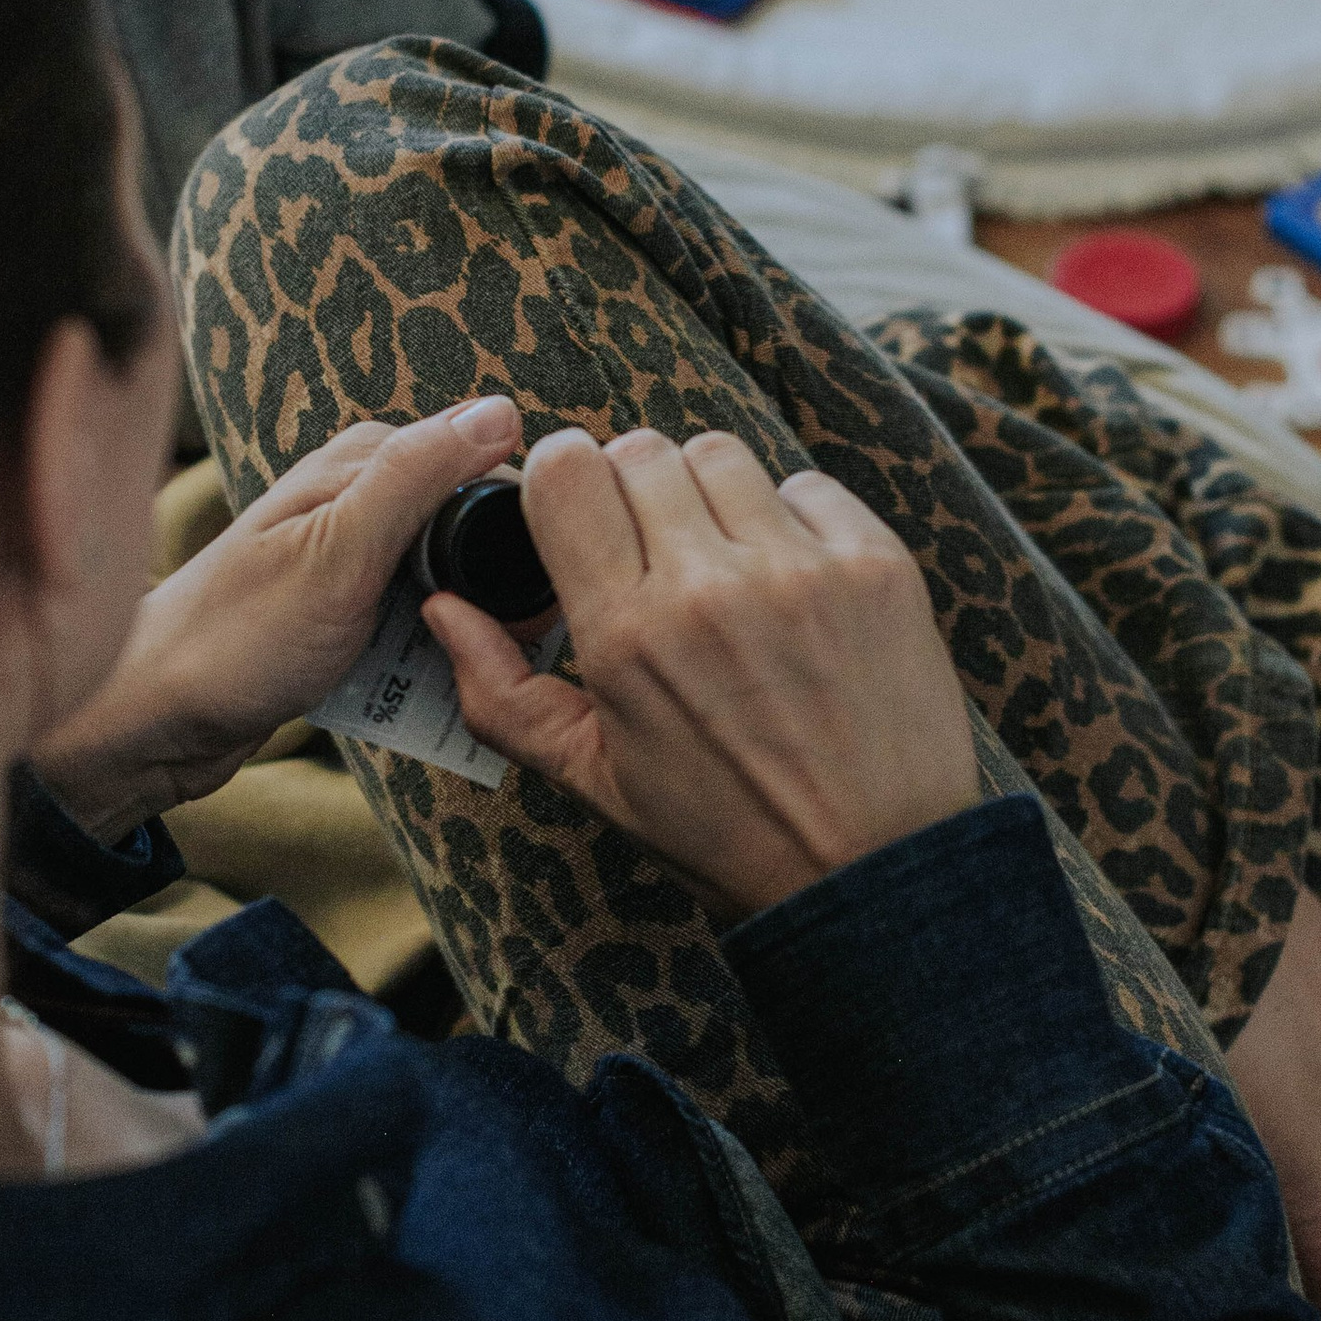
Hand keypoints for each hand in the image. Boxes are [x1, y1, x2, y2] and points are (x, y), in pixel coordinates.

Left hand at [33, 396, 520, 829]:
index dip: (513, 529)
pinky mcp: (346, 612)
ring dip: (466, 632)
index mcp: (361, 462)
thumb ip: (415, 479)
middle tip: (493, 652)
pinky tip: (433, 691)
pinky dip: (431, 658)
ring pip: (453, 587)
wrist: (154, 724)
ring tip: (464, 678)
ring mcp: (352, 558)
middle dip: (493, 591)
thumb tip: (501, 411)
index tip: (523, 596)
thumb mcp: (339, 554)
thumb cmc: (234, 639)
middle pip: (473, 534)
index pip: (485, 469)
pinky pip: (418, 629)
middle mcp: (358, 498)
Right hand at [423, 426, 981, 922]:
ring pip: (720, 454)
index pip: (565, 471)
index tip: (576, 512)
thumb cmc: (725, 831)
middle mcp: (708, 586)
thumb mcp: (593, 778)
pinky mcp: (876, 564)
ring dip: (707, 494)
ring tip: (721, 561)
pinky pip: (808, 485)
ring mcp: (800, 568)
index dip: (561, 479)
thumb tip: (443, 608)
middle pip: (639, 450)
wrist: (869, 870)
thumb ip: (501, 692)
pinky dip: (792, 517)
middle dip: (630, 489)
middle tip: (649, 550)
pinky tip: (792, 580)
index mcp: (625, 634)